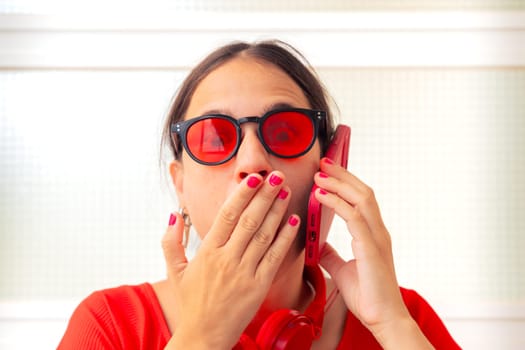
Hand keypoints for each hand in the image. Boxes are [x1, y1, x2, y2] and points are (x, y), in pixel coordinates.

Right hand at [162, 171, 299, 348]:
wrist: (203, 336)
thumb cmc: (191, 302)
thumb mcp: (175, 271)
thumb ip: (171, 241)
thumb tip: (174, 215)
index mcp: (207, 252)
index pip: (227, 216)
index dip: (242, 195)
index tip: (253, 178)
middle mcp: (226, 259)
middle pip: (249, 220)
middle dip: (264, 196)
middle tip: (276, 176)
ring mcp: (244, 273)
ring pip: (263, 235)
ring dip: (277, 211)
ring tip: (285, 191)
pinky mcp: (258, 286)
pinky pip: (275, 257)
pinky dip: (285, 238)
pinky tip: (294, 221)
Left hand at [315, 158, 432, 348]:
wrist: (383, 320)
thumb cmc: (367, 296)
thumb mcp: (342, 269)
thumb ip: (332, 254)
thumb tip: (319, 244)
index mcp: (372, 234)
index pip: (361, 198)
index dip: (345, 182)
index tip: (327, 171)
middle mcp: (378, 231)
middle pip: (363, 191)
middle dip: (342, 174)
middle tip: (323, 162)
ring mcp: (377, 238)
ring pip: (361, 198)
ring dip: (338, 184)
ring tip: (320, 175)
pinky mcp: (371, 248)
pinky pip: (354, 217)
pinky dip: (336, 203)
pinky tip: (321, 196)